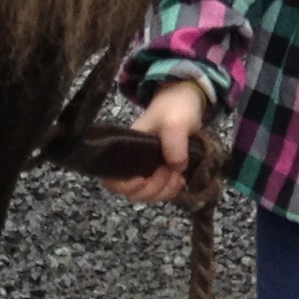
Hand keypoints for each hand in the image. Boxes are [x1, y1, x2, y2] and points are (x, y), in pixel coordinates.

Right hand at [121, 79, 211, 203]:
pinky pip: (161, 193)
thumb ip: (174, 142)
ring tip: (176, 175)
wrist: (188, 103)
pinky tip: (180, 179)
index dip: (124, 186)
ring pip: (147, 196)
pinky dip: (171, 191)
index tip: (143, 178)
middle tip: (167, 170)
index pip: (111, 179)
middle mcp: (133, 163)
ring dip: (164, 190)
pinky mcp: (162, 174)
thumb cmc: (174, 108)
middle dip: (152, 188)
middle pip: (132, 193)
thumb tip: (174, 167)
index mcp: (126, 150)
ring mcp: (148, 170)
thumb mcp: (175, 120)